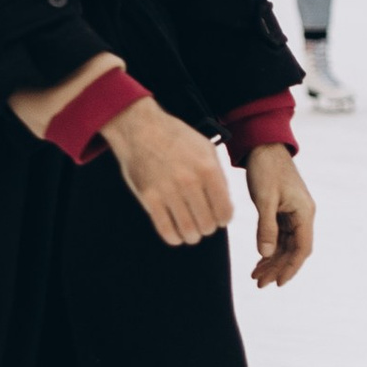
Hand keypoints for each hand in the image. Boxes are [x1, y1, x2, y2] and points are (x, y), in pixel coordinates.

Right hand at [99, 99, 233, 247]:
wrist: (140, 129)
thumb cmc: (176, 138)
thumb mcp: (206, 149)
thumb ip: (219, 176)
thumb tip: (226, 206)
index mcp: (208, 170)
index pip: (225, 212)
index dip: (224, 219)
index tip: (220, 219)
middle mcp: (189, 182)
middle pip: (207, 225)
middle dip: (208, 228)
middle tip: (204, 223)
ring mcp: (168, 191)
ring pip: (188, 232)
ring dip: (192, 236)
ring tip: (192, 231)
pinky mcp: (149, 198)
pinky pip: (166, 231)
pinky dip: (174, 238)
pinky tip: (176, 234)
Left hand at [246, 142, 313, 285]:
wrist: (264, 146)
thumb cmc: (266, 169)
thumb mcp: (265, 199)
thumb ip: (266, 227)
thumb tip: (266, 254)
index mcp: (304, 212)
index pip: (302, 248)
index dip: (291, 267)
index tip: (278, 282)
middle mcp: (303, 214)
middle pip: (294, 249)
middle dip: (278, 267)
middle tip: (260, 283)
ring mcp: (293, 212)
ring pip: (286, 244)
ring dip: (272, 260)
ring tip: (256, 276)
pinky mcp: (283, 210)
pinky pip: (279, 235)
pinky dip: (270, 248)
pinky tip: (259, 259)